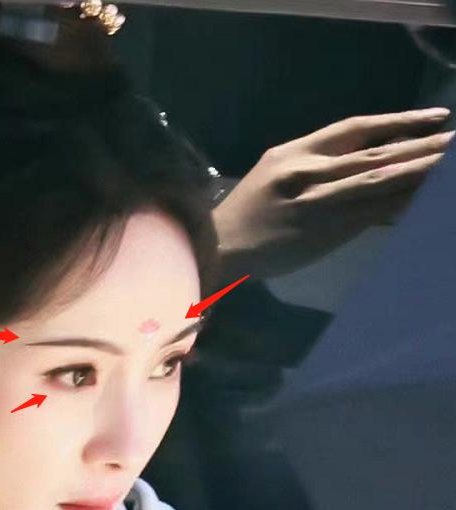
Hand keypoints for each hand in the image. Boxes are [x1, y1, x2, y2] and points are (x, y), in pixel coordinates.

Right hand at [212, 108, 453, 278]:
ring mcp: (315, 201)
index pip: (354, 129)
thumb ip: (313, 170)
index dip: (397, 122)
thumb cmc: (246, 218)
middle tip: (453, 139)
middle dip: (419, 146)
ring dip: (419, 170)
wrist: (217, 251)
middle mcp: (306, 171)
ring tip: (449, 161)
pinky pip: (369, 212)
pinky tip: (423, 197)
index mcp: (292, 153)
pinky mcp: (321, 229)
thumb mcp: (273, 179)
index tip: (432, 120)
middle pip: (374, 153)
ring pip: (377, 180)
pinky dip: (398, 203)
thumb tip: (363, 167)